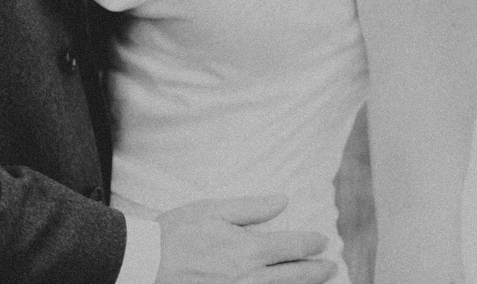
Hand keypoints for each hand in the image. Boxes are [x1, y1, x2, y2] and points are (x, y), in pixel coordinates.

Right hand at [154, 194, 336, 283]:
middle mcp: (249, 278)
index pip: (292, 247)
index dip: (311, 244)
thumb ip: (251, 208)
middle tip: (331, 267)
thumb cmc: (175, 235)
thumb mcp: (213, 210)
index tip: (322, 242)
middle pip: (294, 276)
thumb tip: (283, 200)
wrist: (144, 266)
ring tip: (318, 282)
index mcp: (247, 249)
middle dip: (316, 271)